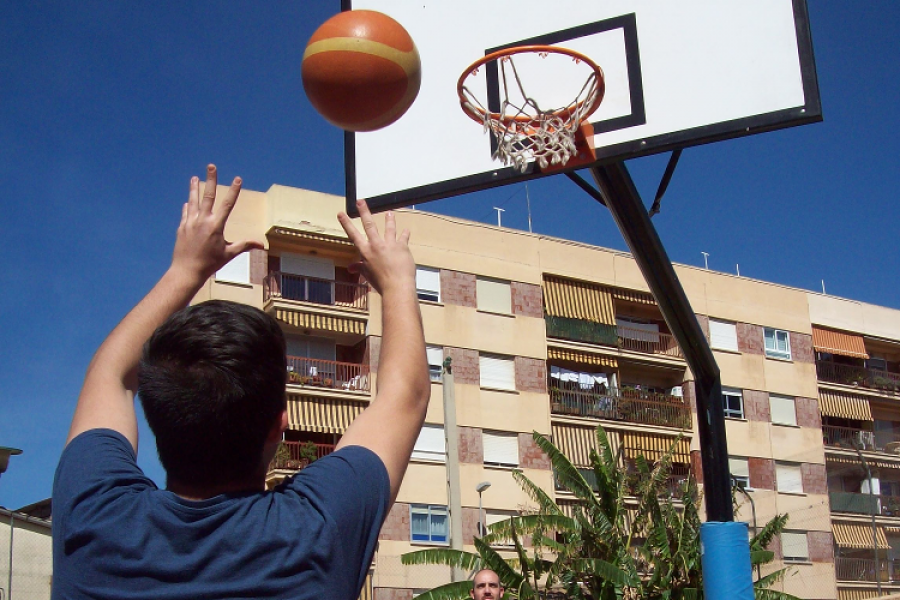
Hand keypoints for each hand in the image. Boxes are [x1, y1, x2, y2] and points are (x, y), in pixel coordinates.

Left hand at [172, 165, 262, 280]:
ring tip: (194, 177)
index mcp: (216, 226)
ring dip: (194, 188)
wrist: (187, 271)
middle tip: (211, 166)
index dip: (234, 190)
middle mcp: (203, 221)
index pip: (227, 204)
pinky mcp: (182, 227)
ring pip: (193, 200)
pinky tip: (188, 201)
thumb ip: (244, 245)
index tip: (238, 178)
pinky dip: (188, 206)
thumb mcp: (229, 254)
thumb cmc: (210, 263)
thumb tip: (261, 245)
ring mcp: (190, 222)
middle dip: (211, 179)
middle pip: (208, 195)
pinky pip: (186, 212)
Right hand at [337, 200, 414, 296]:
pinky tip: (406, 230)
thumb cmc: (381, 283)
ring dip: (389, 220)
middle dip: (364, 212)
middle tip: (360, 201)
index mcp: (366, 252)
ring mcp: (390, 244)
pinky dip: (405, 234)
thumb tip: (351, 267)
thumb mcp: (367, 275)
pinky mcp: (402, 246)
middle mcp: (376, 245)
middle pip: (369, 225)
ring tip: (390, 213)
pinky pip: (403, 237)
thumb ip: (360, 268)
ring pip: (388, 228)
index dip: (346, 223)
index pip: (353, 235)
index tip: (341, 214)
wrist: (396, 286)